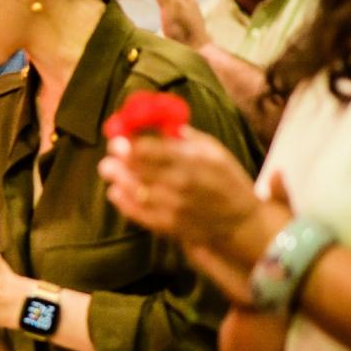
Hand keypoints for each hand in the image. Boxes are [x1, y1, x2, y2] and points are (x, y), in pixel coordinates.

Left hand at [98, 127, 286, 266]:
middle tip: (110, 152)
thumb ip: (187, 138)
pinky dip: (124, 203)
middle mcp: (184, 184)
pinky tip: (114, 192)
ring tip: (107, 168)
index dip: (133, 144)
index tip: (120, 138)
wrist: (243, 223)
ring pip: (138, 191)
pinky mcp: (171, 226)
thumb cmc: (228, 181)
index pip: (157, 150)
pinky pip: (141, 214)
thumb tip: (159, 123)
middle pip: (143, 169)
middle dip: (122, 159)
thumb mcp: (216, 152)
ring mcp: (176, 207)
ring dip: (119, 178)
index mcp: (196, 161)